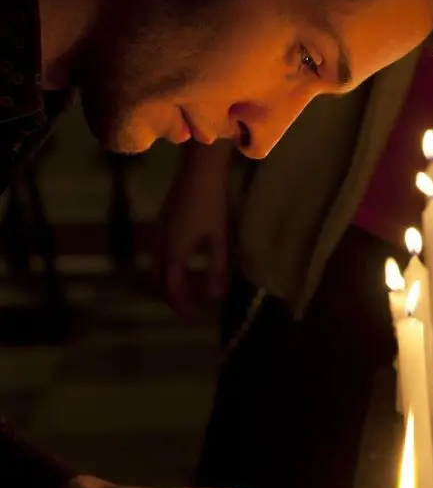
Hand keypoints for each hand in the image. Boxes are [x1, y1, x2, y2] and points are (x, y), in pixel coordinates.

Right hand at [154, 142, 233, 316]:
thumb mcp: (221, 239)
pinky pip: (158, 253)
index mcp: (175, 251)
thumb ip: (218, 269)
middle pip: (158, 281)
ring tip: (189, 287)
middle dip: (171, 296)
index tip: (192, 317)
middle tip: (189, 306)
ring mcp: (158, 232)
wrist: (199, 170)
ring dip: (169, 281)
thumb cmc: (214, 204)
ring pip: (156, 266)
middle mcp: (160, 244)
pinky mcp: (161, 222)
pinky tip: (185, 262)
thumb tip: (215, 298)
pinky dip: (167, 266)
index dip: (181, 305)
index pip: (172, 288)